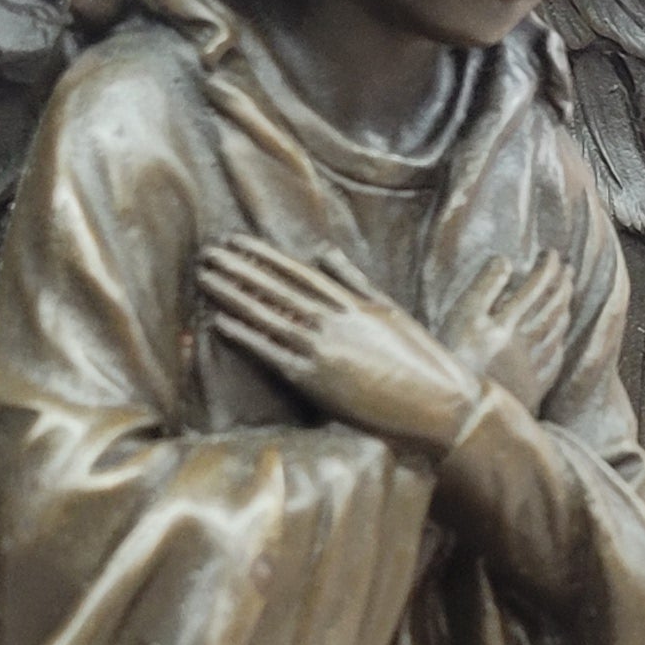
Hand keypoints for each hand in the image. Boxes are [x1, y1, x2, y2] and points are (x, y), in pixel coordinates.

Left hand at [198, 237, 480, 459]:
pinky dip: (246, 336)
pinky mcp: (318, 380)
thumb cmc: (418, 360)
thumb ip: (353, 280)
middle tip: (206, 252)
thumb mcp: (387, 309)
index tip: (236, 242)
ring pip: (269, 314)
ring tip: (205, 278)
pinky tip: (221, 322)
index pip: (297, 273)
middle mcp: (334, 319)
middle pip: (276, 288)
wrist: (439, 402)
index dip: (262, 256)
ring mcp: (324, 348)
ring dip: (233, 295)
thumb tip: (322, 252)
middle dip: (239, 269)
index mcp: (351, 302)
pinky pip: (273, 354)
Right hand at [447, 250, 569, 410]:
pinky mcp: (533, 389)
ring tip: (567, 295)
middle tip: (566, 269)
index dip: (547, 267)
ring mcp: (532, 368)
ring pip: (558, 332)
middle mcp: (526, 344)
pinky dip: (560, 341)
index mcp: (508, 323)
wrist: (459, 417)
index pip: (536, 287)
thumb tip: (506, 261)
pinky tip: (559, 337)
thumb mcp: (459, 318)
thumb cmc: (450, 361)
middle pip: (553, 308)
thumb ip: (483, 288)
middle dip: (562, 284)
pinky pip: (556, 359)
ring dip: (565, 308)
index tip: (551, 253)